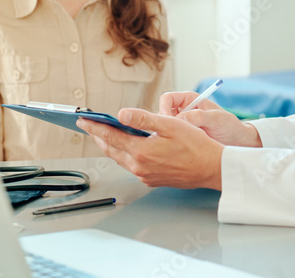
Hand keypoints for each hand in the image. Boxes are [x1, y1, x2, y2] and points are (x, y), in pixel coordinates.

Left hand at [76, 108, 222, 189]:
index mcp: (141, 151)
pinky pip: (131, 166)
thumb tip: (121, 114)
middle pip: (111, 150)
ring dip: (110, 146)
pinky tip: (125, 148)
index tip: (83, 120)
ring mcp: (145, 175)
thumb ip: (143, 119)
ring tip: (103, 135)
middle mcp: (139, 166)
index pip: (110, 136)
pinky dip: (123, 155)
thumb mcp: (170, 125)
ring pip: (120, 159)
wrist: (211, 169)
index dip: (95, 127)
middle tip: (88, 127)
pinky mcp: (151, 180)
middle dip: (98, 137)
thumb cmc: (195, 145)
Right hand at [159, 92, 261, 146]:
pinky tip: (177, 150)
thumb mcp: (216, 119)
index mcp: (190, 100)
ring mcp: (182, 126)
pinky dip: (170, 144)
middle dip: (162, 124)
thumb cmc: (230, 126)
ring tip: (174, 144)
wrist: (238, 143)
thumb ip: (198, 116)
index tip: (166, 121)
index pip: (167, 99)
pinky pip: (170, 139)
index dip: (163, 108)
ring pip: (164, 128)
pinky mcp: (183, 139)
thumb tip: (179, 119)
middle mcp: (183, 111)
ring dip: (166, 135)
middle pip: (162, 114)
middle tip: (167, 136)